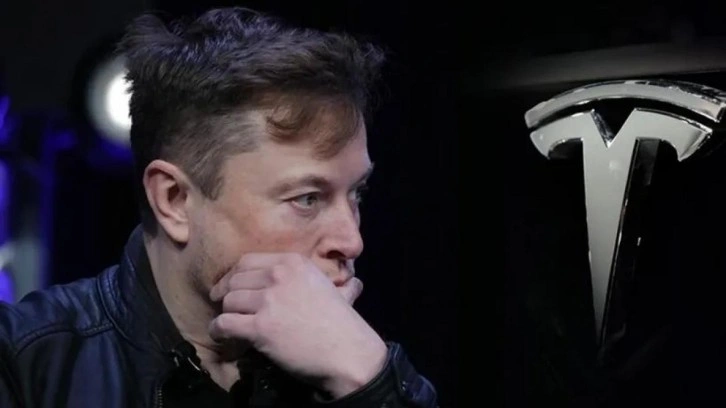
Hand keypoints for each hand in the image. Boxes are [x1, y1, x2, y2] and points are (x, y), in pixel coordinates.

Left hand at [209, 253, 387, 397]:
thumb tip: (355, 284)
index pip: (247, 261)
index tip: (229, 286)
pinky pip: (224, 324)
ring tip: (228, 324)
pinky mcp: (260, 327)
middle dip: (226, 294)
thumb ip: (332, 283)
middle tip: (226, 307)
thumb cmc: (344, 325)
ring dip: (225, 313)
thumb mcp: (336, 291)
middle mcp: (279, 276)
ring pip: (229, 301)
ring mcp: (269, 300)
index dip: (233, 275)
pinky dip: (218, 331)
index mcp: (294, 262)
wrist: (348, 352)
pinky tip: (221, 335)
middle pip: (235, 280)